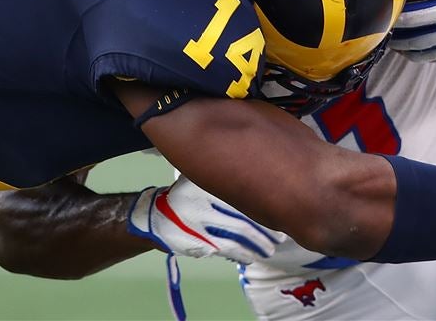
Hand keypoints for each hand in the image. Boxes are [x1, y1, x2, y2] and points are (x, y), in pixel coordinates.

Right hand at [127, 177, 280, 263]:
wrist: (155, 217)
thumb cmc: (185, 195)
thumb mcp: (199, 178)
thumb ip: (223, 180)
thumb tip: (262, 187)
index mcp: (205, 186)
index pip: (241, 199)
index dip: (263, 209)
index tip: (278, 215)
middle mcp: (202, 206)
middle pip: (243, 221)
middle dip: (265, 232)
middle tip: (280, 237)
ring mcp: (199, 228)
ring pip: (236, 239)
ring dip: (257, 247)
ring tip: (269, 249)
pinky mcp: (197, 244)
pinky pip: (225, 250)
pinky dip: (241, 255)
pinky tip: (251, 257)